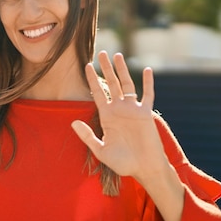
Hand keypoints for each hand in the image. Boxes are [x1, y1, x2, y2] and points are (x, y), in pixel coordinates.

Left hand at [71, 51, 168, 180]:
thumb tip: (73, 122)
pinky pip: (148, 95)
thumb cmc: (123, 163)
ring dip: (122, 70)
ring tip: (117, 55)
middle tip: (101, 52)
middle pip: (111, 83)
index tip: (86, 65)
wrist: (144, 168)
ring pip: (127, 84)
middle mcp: (119, 109)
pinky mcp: (146, 113)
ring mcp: (133, 110)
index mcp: (107, 116)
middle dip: (105, 68)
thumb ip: (87, 136)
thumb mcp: (101, 150)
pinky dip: (148, 83)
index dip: (92, 79)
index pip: (98, 93)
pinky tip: (147, 70)